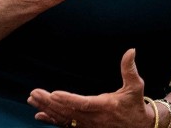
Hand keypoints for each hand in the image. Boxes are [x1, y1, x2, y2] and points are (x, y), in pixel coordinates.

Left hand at [28, 48, 152, 127]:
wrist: (137, 127)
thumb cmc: (134, 104)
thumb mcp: (136, 86)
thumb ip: (130, 69)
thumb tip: (131, 50)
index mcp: (105, 106)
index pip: (83, 103)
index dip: (68, 99)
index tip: (54, 93)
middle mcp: (93, 118)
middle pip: (67, 111)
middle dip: (49, 102)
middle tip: (35, 93)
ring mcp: (87, 125)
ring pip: (63, 119)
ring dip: (46, 109)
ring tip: (33, 99)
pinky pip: (64, 125)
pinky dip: (51, 120)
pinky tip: (39, 115)